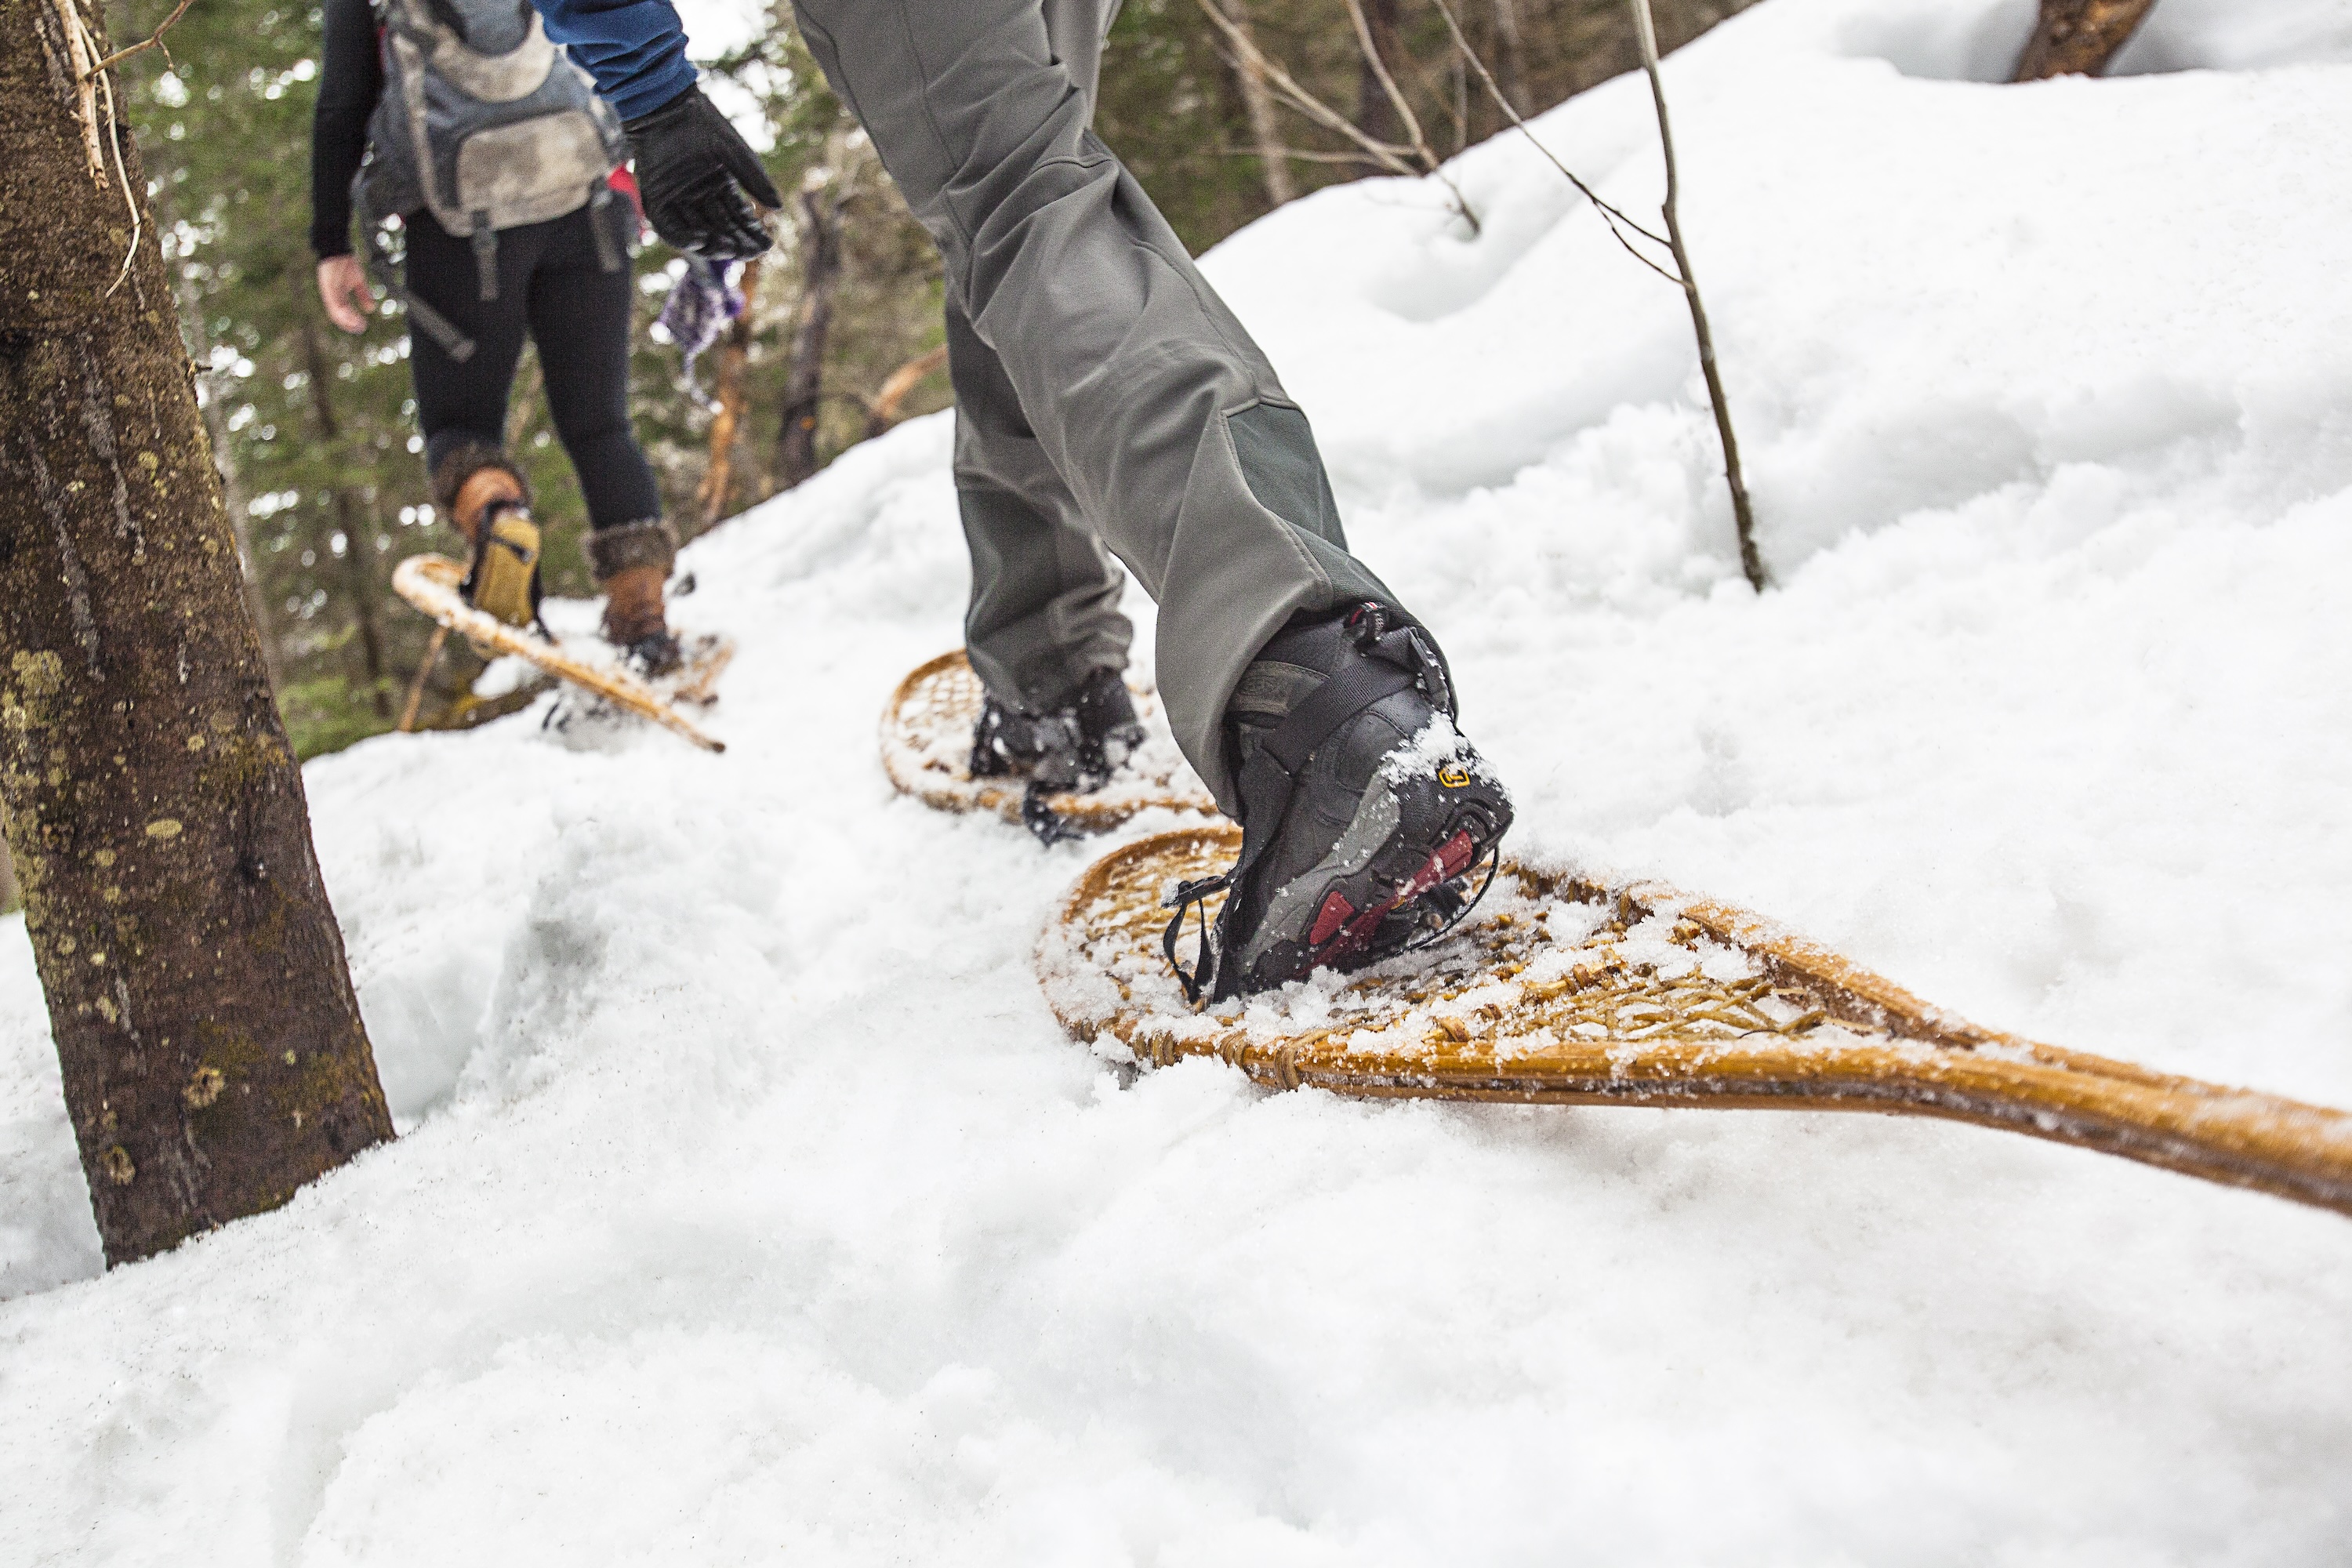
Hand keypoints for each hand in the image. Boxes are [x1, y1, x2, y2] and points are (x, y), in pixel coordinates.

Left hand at [317, 255, 375, 333]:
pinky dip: (343, 311)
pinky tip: (351, 316)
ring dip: (347, 320)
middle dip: (349, 324)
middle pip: (337, 315)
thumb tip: (370, 309)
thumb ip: (363, 295)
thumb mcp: (358, 281)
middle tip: (360, 329)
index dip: (350, 322)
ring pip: (335, 311)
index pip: (341, 313)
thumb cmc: (345, 263)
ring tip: (358, 325)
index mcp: (337, 295)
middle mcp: (331, 296)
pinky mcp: (328, 286)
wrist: (337, 249)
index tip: (361, 327)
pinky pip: (334, 302)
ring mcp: (329, 291)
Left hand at [622, 85, 782, 261]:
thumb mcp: (735, 153)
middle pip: (720, 230)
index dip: (752, 233)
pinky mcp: (656, 199)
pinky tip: (702, 239)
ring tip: (729, 248)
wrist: (666, 104)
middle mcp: (699, 196)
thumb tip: (779, 208)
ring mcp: (677, 199)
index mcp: (719, 185)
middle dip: (736, 243)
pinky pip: (670, 228)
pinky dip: (684, 238)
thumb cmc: (702, 123)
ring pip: (696, 233)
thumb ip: (755, 180)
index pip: (739, 217)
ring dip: (713, 245)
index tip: (767, 245)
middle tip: (750, 252)